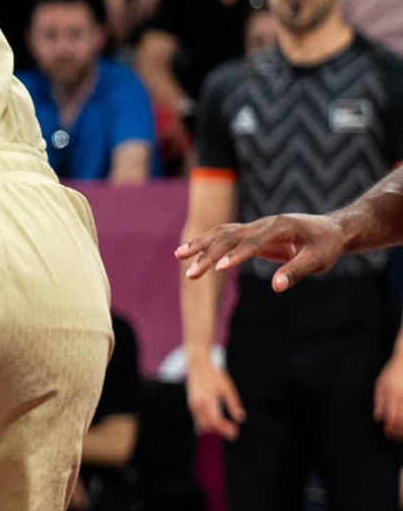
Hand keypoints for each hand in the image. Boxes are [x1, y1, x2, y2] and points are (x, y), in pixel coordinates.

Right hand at [178, 211, 348, 284]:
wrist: (331, 229)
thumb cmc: (326, 245)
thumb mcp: (318, 260)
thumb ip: (296, 271)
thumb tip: (276, 287)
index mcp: (280, 227)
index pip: (253, 242)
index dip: (235, 256)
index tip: (218, 269)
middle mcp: (263, 223)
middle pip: (229, 236)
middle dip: (208, 255)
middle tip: (191, 274)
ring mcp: (255, 226)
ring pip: (222, 232)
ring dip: (200, 244)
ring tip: (179, 256)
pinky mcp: (252, 232)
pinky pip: (225, 234)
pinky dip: (207, 241)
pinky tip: (191, 250)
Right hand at [186, 358, 245, 439]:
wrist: (198, 367)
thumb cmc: (215, 376)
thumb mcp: (228, 388)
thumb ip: (234, 404)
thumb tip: (240, 419)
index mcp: (208, 401)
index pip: (216, 421)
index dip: (226, 429)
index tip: (236, 431)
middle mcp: (198, 405)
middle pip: (209, 426)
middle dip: (221, 431)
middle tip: (234, 431)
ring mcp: (193, 406)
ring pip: (203, 425)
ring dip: (214, 428)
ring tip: (226, 425)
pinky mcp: (191, 405)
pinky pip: (199, 420)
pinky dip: (208, 423)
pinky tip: (218, 420)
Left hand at [376, 358, 402, 439]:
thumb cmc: (392, 372)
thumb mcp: (380, 384)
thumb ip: (379, 401)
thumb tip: (378, 418)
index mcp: (391, 394)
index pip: (390, 417)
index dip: (389, 429)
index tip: (388, 435)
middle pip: (402, 420)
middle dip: (399, 432)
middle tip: (396, 438)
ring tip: (402, 435)